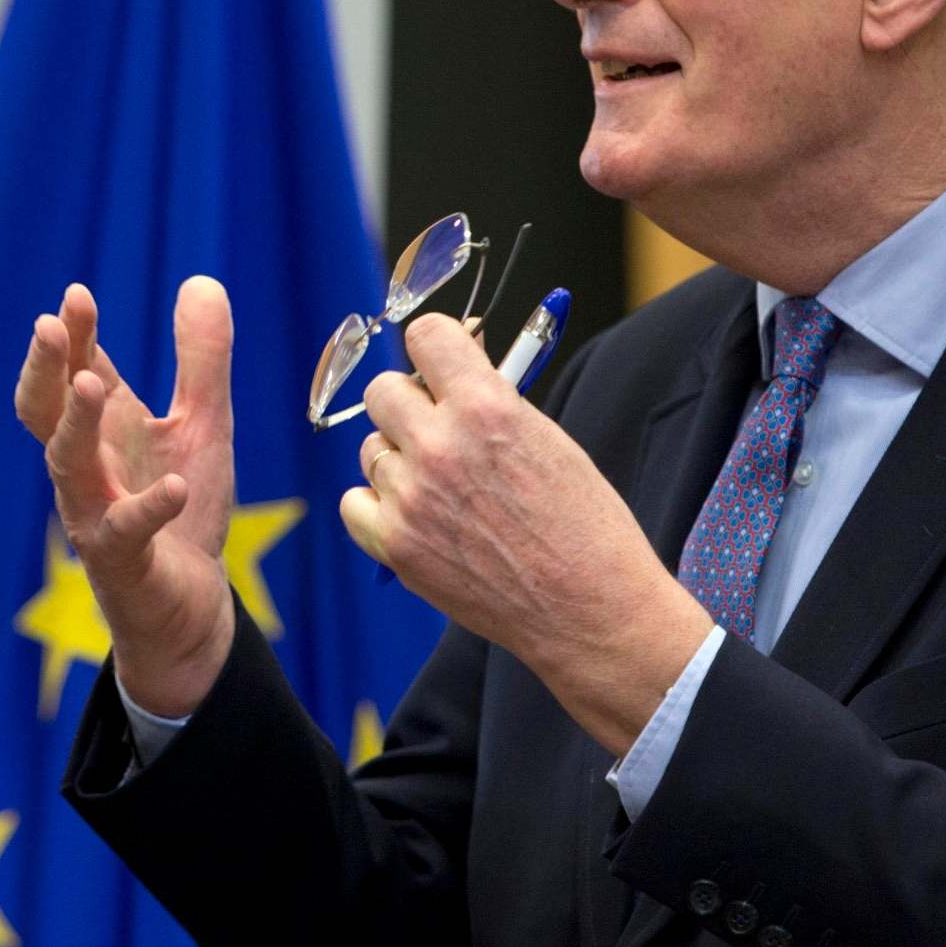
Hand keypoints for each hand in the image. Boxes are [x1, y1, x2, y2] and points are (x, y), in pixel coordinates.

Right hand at [13, 277, 237, 716]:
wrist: (189, 605)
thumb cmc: (181, 508)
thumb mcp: (203, 422)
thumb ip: (201, 359)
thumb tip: (202, 281)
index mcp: (102, 428)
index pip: (74, 370)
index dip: (73, 334)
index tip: (76, 295)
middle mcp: (86, 466)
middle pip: (45, 411)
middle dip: (46, 368)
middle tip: (50, 325)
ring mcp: (95, 512)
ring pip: (66, 465)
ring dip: (76, 424)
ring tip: (92, 385)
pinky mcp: (122, 560)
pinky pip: (125, 531)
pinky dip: (147, 508)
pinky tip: (175, 488)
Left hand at [338, 314, 713, 754]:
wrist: (590, 611)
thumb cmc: (584, 526)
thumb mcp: (549, 439)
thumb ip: (492, 397)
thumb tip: (455, 356)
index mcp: (486, 407)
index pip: (425, 335)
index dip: (434, 346)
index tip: (440, 362)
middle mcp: (439, 446)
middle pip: (382, 390)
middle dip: (410, 403)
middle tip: (438, 427)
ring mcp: (410, 497)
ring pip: (371, 448)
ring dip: (399, 459)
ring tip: (445, 488)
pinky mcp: (394, 544)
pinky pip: (355, 502)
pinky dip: (379, 506)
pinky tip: (418, 516)